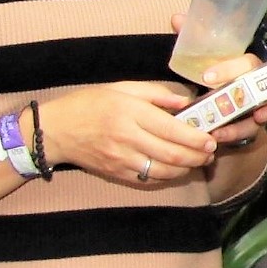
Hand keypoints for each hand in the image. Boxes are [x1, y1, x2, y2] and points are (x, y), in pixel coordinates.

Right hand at [33, 83, 214, 186]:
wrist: (55, 130)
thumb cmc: (89, 104)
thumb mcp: (122, 88)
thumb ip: (156, 93)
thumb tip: (186, 102)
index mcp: (131, 112)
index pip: (172, 129)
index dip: (196, 138)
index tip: (211, 139)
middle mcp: (128, 138)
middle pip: (172, 154)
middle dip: (197, 156)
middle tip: (210, 152)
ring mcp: (121, 159)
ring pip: (163, 170)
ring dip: (186, 169)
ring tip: (198, 161)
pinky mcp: (116, 173)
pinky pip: (148, 179)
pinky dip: (166, 176)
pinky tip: (176, 169)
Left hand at [190, 50, 266, 147]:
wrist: (228, 102)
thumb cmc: (219, 76)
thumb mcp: (206, 59)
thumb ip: (194, 41)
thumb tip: (176, 18)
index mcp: (249, 66)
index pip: (247, 62)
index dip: (229, 69)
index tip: (206, 78)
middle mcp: (263, 83)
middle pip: (264, 86)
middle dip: (244, 95)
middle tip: (219, 104)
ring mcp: (265, 103)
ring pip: (265, 112)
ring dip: (244, 123)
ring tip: (220, 132)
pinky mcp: (260, 122)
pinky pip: (257, 129)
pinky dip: (239, 134)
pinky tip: (220, 138)